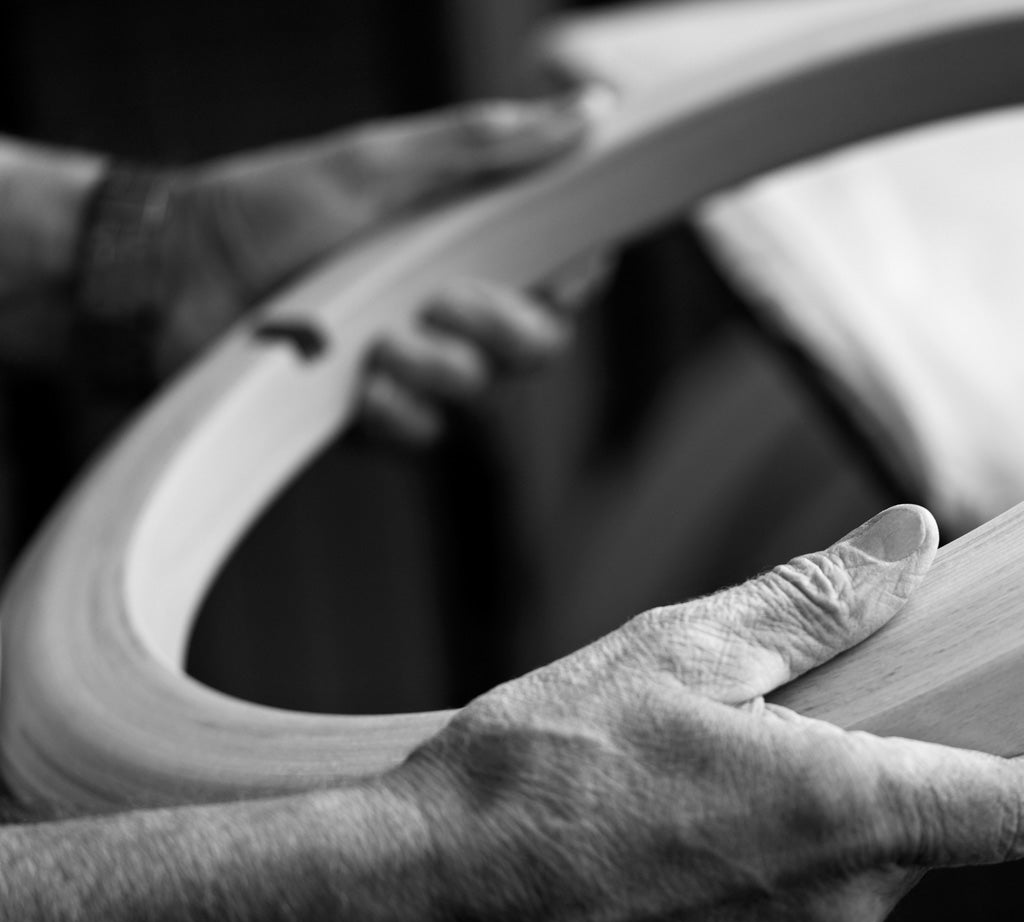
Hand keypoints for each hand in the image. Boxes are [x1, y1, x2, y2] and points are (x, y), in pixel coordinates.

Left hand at [158, 95, 605, 434]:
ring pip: (484, 393)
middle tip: (448, 302)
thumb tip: (584, 111)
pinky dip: (400, 412)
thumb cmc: (263, 210)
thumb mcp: (379, 163)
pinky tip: (361, 386)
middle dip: (506, 329)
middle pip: (538, 343)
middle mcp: (448, 309)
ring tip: (380, 341)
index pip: (561, 271)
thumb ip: (484, 145)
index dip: (575, 275)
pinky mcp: (376, 418)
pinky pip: (426, 435)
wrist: (166, 279)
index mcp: (463, 243)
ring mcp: (415, 366)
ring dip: (441, 368)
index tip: (562, 265)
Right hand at [384, 504, 1023, 921]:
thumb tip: (916, 542)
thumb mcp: (684, 650)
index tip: (950, 697)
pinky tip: (676, 822)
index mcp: (849, 816)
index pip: (1015, 807)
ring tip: (712, 761)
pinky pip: (798, 914)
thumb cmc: (543, 771)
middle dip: (888, 762)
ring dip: (821, 813)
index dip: (1005, 746)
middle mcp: (840, 911)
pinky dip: (771, 864)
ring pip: (861, 872)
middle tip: (791, 704)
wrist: (420, 907)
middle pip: (935, 831)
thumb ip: (820, 601)